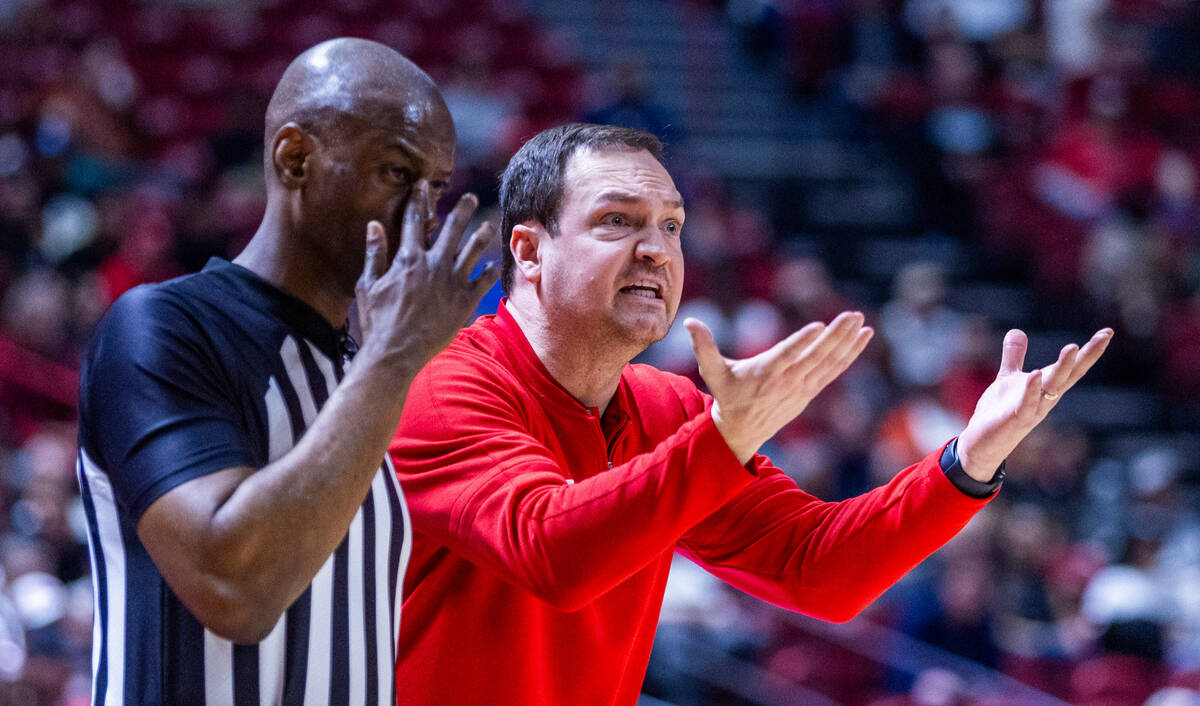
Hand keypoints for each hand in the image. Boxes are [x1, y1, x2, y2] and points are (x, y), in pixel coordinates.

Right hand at [355, 185, 497, 368]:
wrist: (395, 352)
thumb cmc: (377, 321)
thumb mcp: (368, 284)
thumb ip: (374, 253)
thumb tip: (373, 225)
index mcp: (408, 258)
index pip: (414, 220)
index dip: (418, 199)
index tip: (423, 185)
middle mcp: (434, 264)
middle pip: (452, 228)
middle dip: (462, 209)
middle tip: (470, 197)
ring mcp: (452, 282)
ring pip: (473, 249)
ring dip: (481, 235)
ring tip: (488, 225)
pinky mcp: (464, 301)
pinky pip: (484, 280)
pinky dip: (490, 271)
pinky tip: (493, 265)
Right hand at [687, 311, 873, 463]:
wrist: (740, 431)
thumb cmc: (726, 395)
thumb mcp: (711, 371)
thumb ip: (703, 346)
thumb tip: (689, 321)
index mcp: (765, 373)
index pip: (786, 355)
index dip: (802, 342)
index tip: (819, 326)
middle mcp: (787, 381)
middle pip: (815, 357)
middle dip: (836, 336)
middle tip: (852, 316)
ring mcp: (802, 387)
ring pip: (829, 363)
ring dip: (847, 343)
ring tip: (862, 322)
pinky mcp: (810, 391)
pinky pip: (834, 371)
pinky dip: (850, 355)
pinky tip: (863, 337)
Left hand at [956, 328, 1112, 480]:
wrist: (983, 443)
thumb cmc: (999, 412)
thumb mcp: (1008, 378)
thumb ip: (1014, 357)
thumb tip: (1017, 331)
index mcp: (1047, 388)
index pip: (1072, 368)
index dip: (1090, 351)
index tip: (1108, 332)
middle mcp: (1046, 399)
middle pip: (1069, 375)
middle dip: (1086, 356)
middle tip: (1104, 336)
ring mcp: (1032, 410)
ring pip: (1053, 387)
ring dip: (1062, 368)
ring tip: (1073, 347)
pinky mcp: (1015, 420)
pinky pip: (1026, 404)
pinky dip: (1032, 390)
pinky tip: (1036, 374)